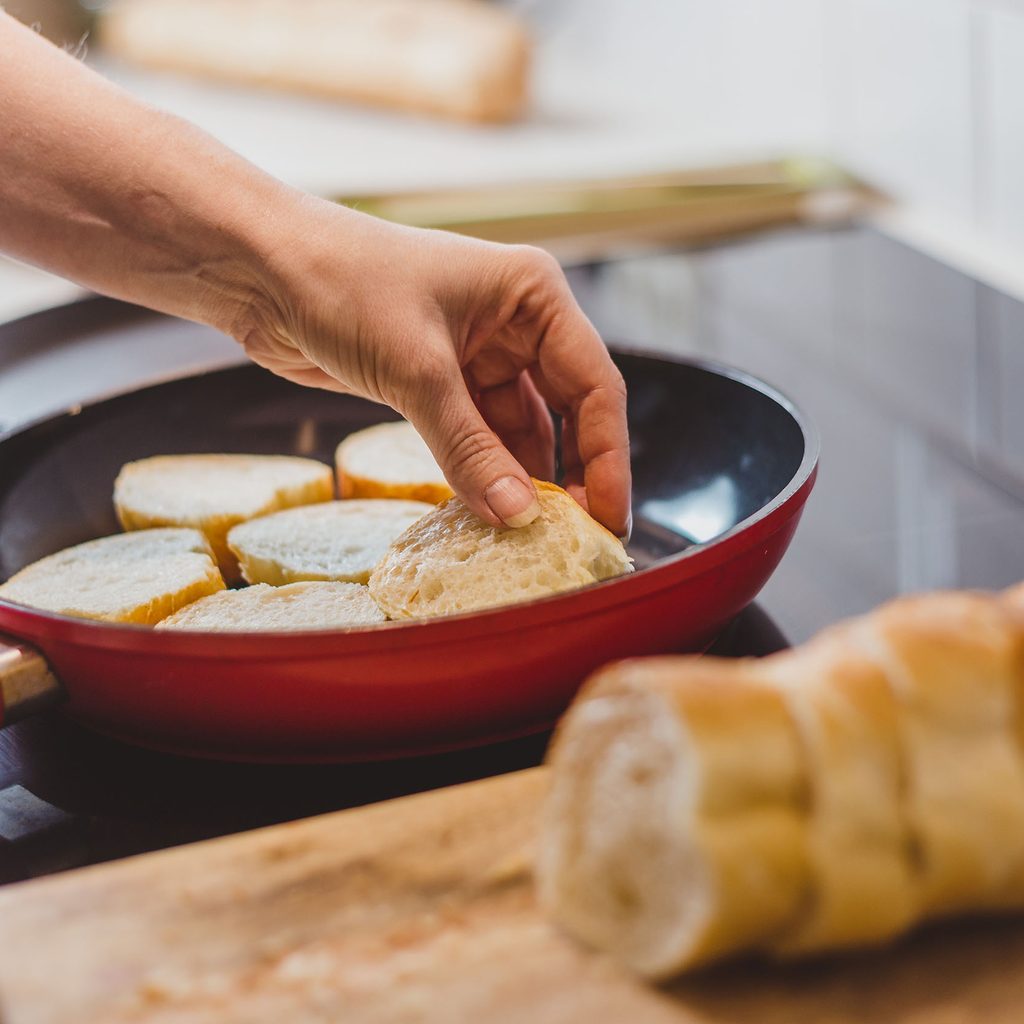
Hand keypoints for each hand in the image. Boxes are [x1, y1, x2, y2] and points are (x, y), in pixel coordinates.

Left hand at [236, 198, 631, 535]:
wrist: (259, 270)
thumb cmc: (341, 284)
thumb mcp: (416, 371)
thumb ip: (471, 449)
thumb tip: (519, 517)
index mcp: (533, 295)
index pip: (594, 386)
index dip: (607, 458)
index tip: (607, 520)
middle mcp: (516, 324)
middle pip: (567, 413)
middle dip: (574, 475)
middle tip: (577, 540)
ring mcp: (478, 355)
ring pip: (521, 432)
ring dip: (523, 482)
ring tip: (529, 539)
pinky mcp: (440, 383)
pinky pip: (479, 439)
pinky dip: (483, 475)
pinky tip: (487, 514)